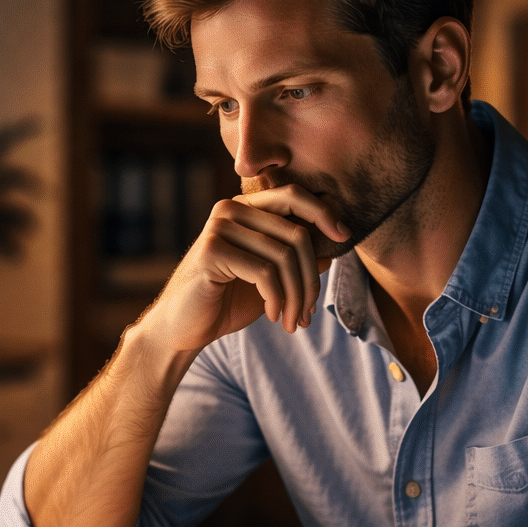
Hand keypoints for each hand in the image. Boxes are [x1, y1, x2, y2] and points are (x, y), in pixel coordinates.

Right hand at [135, 184, 349, 354]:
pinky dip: (276, 298)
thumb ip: (294, 260)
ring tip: (292, 321)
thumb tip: (331, 247)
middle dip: (310, 279)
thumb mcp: (269, 280)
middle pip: (296, 233)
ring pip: (284, 256)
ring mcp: (219, 227)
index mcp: (244, 209)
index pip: (292, 196)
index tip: (344, 238)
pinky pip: (265, 272)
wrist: (183, 329)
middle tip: (307, 313)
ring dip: (296, 296)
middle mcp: (230, 210)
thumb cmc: (225, 303)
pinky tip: (272, 315)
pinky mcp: (212, 250)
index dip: (323, 213)